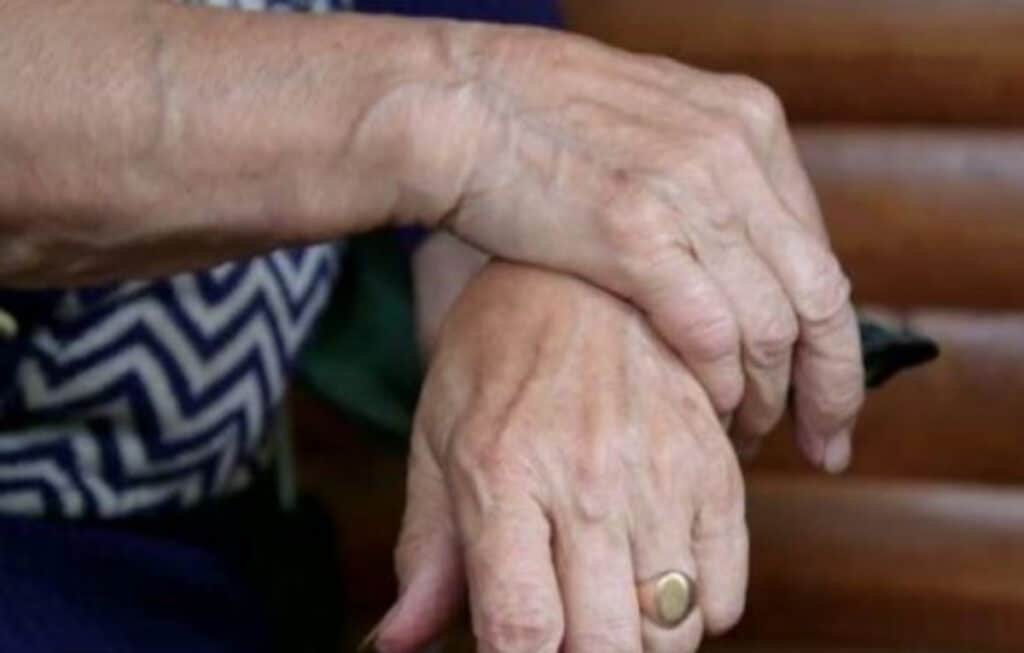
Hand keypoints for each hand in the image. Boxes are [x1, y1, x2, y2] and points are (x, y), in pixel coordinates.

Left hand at [371, 262, 747, 652]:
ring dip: (638, 638)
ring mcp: (661, 475)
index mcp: (503, 477)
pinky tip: (654, 575)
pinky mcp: (715, 467)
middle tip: (562, 627)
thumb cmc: (493, 361)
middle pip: (608, 645)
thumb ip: (425, 554)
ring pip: (674, 629)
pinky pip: (726, 590)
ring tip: (606, 599)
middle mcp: (588, 482)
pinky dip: (695, 610)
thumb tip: (392, 645)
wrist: (577, 278)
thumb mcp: (438, 445)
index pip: (523, 628)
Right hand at [372, 23, 863, 466]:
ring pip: (770, 326)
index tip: (827, 386)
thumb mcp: (650, 125)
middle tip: (827, 443)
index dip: (831, 332)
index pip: (819, 250)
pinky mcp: (637, 236)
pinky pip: (711, 335)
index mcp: (746, 121)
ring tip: (752, 433)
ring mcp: (689, 193)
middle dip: (831, 384)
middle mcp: (734, 154)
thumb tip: (736, 243)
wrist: (456, 103)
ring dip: (767, 396)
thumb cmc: (534, 119)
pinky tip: (711, 413)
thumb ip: (705, 173)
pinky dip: (720, 386)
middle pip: (818, 295)